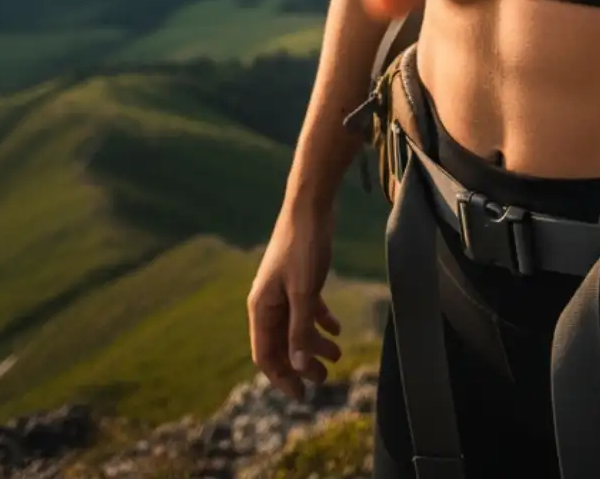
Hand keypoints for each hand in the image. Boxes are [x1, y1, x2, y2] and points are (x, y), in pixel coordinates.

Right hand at [247, 203, 341, 398]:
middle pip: (282, 344)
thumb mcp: (304, 291)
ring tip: (338, 355)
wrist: (311, 204)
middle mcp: (269, 301)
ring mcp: (284, 289)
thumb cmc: (303, 247)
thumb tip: (297, 368)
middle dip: (301, 364)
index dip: (281, 378)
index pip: (265, 355)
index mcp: (261, 307)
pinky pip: (307, 309)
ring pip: (296, 328)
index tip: (301, 395)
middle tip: (325, 379)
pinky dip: (320, 321)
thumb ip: (300, 330)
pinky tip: (336, 329)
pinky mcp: (300, 278)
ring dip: (314, 344)